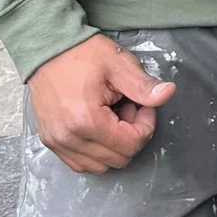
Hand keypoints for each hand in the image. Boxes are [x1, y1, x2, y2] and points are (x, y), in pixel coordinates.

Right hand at [26, 34, 175, 174]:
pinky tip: (99, 125)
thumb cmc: (82, 54)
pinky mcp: (51, 142)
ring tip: (113, 116)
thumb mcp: (119, 64)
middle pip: (118, 159)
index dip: (146, 125)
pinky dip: (96, 151)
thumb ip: (144, 86)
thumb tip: (169, 93)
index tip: (143, 104)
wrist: (47, 50)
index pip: (131, 145)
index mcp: (87, 121)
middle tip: (129, 107)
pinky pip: (80, 163)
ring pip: (100, 166)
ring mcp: (57, 143)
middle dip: (131, 135)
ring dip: (114, 146)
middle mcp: (69, 139)